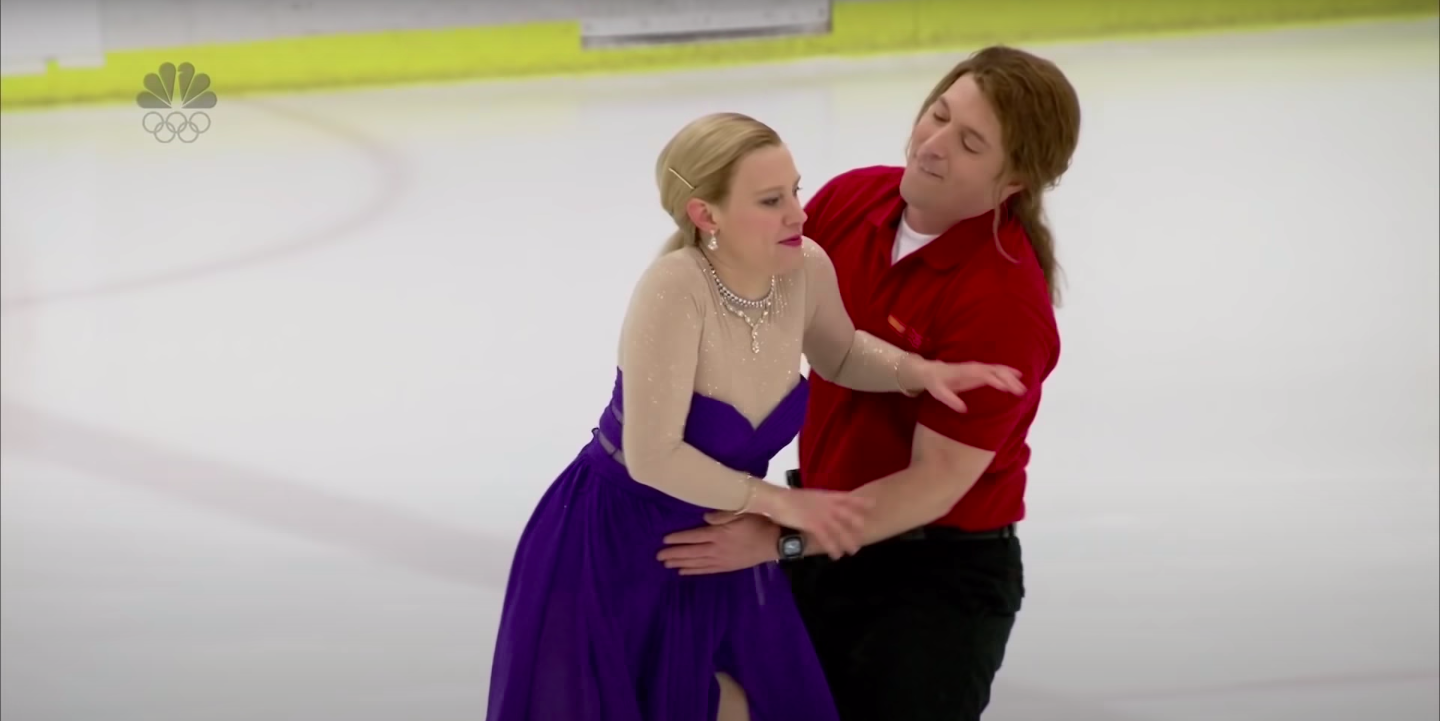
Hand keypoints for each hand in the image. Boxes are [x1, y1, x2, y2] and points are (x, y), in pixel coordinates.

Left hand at [658, 512, 780, 574]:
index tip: (664, 540)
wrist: (775, 543)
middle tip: (658, 556)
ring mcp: (722, 560)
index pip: (694, 536)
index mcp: (719, 534)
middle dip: (674, 554)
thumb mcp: (742, 513)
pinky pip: (707, 570)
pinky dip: (694, 571)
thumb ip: (722, 515)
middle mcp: (717, 549)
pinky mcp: (727, 567)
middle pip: (692, 552)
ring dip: (681, 563)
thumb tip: (704, 517)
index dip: (678, 538)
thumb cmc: (758, 523)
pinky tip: (683, 572)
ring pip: (697, 562)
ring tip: (666, 564)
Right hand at [748, 484, 871, 558]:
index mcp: (824, 495)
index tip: (873, 505)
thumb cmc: (787, 498)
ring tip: (854, 551)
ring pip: (839, 529)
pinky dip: (833, 548)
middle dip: (856, 524)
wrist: (776, 499)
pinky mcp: (813, 524)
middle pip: (847, 514)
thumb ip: (816, 501)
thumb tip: (820, 506)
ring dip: (847, 541)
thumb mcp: (806, 497)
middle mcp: (826, 504)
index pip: (846, 497)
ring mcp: (820, 514)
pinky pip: (826, 538)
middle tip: (865, 534)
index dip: (860, 502)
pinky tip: (837, 555)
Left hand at [914, 359, 1025, 412]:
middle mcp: (975, 367)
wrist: (931, 371)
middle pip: (995, 371)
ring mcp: (978, 368)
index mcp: (966, 372)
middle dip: (1008, 380)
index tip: (1005, 388)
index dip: (995, 380)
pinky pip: (997, 370)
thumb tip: (963, 409)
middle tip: (1020, 391)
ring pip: (998, 370)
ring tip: (1023, 387)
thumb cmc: (935, 382)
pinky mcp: (980, 370)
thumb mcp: (939, 392)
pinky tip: (1018, 376)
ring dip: (1011, 377)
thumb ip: (950, 400)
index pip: (984, 375)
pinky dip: (1008, 372)